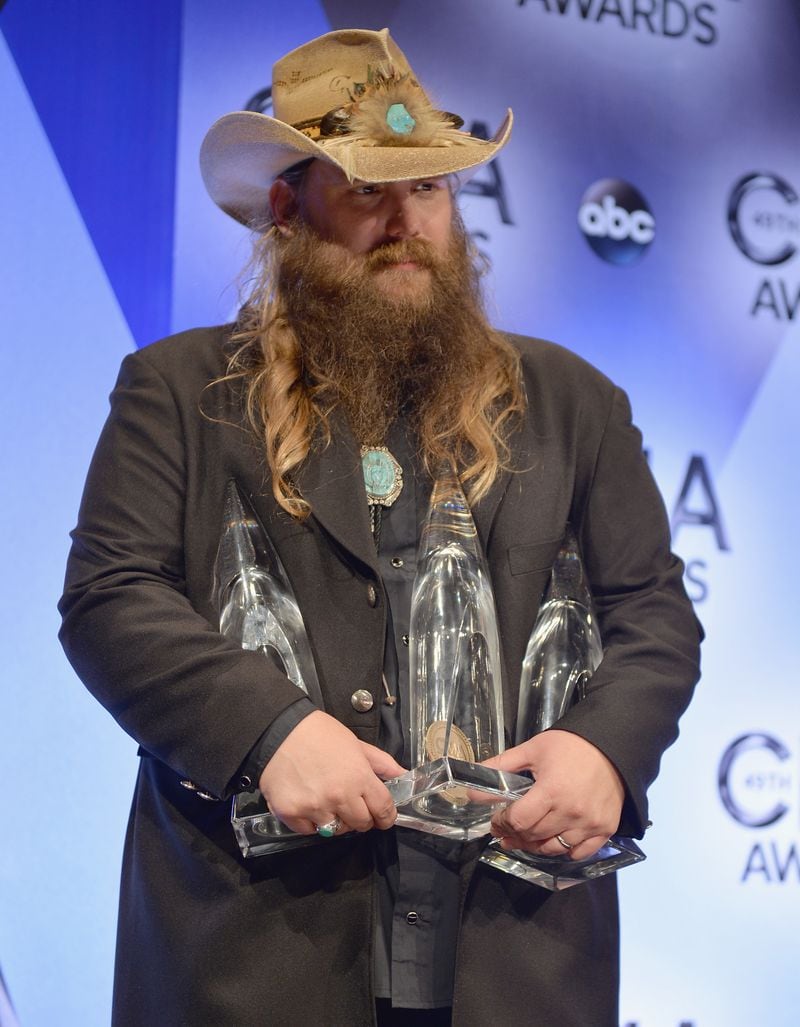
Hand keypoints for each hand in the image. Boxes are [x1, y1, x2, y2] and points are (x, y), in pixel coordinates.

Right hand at [258, 710, 402, 835]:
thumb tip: (402, 776)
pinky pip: (310, 831)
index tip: (382, 816)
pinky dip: (311, 822)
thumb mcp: (356, 743)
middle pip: (362, 824)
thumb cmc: (319, 734)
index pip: (383, 810)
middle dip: (361, 817)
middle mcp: (339, 797)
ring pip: (336, 831)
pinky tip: (308, 803)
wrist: (279, 730)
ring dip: (335, 820)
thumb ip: (381, 763)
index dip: (386, 816)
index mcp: (359, 777)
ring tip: (327, 800)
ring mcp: (315, 808)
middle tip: (350, 804)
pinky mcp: (292, 814)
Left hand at [484, 730, 624, 859]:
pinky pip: (579, 853)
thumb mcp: (533, 750)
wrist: (612, 744)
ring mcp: (590, 824)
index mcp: (551, 791)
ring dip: (534, 846)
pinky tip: (553, 841)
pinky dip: (564, 851)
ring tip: (525, 838)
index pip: (519, 820)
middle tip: (505, 830)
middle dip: (514, 834)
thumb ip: (501, 766)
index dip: (502, 823)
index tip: (496, 820)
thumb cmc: (570, 745)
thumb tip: (473, 780)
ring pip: (554, 849)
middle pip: (533, 836)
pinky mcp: (605, 829)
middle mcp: (571, 812)